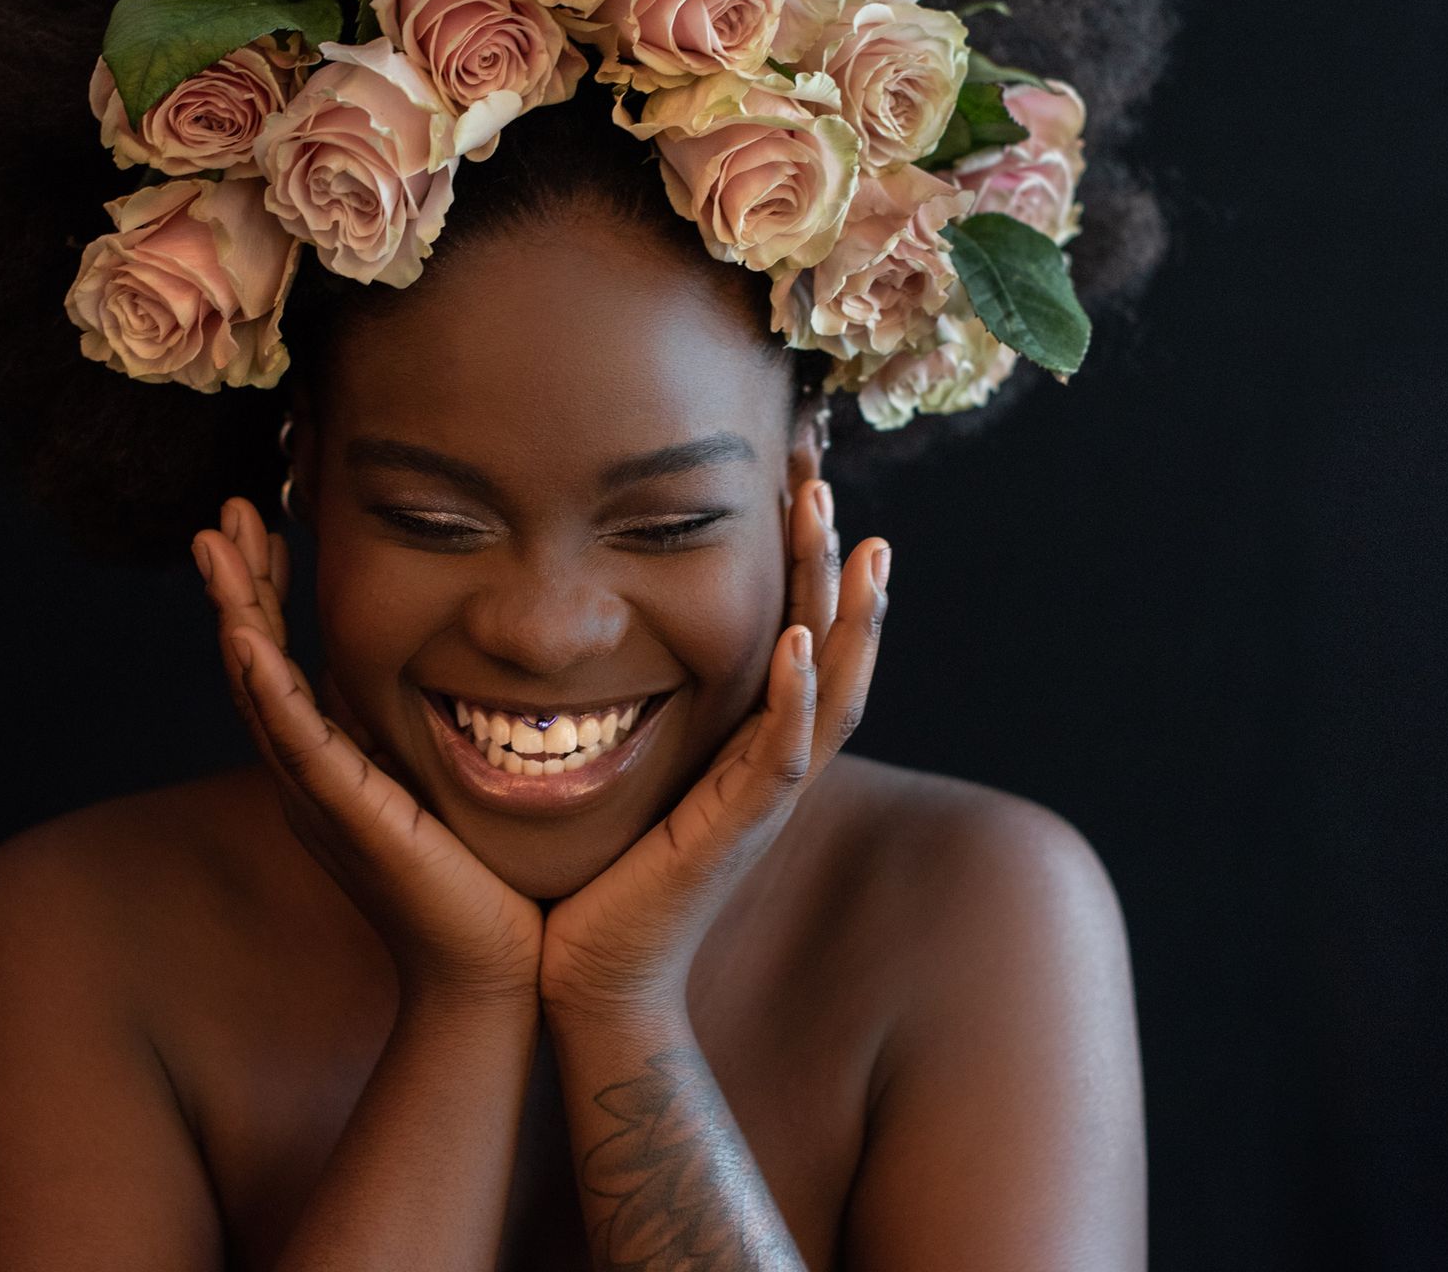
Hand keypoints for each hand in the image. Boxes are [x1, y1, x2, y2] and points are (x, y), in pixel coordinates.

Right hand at [194, 496, 543, 1009]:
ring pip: (262, 691)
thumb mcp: (451, 779)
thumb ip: (436, 727)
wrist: (495, 973)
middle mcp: (312, 778)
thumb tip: (456, 664)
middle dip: (239, 585)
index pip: (285, 664)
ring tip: (216, 547)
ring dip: (237, 615)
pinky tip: (246, 639)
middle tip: (224, 514)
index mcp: (334, 766)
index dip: (271, 594)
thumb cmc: (486, 883)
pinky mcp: (350, 819)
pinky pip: (299, 745)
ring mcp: (323, 798)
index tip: (268, 526)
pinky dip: (268, 689)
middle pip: (255, 666)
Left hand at [538, 477, 889, 1019]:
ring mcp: (762, 797)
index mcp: (745, 737)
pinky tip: (800, 641)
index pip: (797, 627)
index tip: (794, 474)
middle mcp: (769, 759)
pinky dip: (797, 698)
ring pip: (832, 691)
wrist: (588, 974)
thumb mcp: (624, 758)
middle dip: (833, 558)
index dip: (803, 554)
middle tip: (825, 473)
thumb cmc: (593, 868)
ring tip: (859, 539)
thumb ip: (628, 696)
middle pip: (832, 643)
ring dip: (846, 613)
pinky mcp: (736, 833)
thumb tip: (588, 622)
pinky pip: (781, 758)